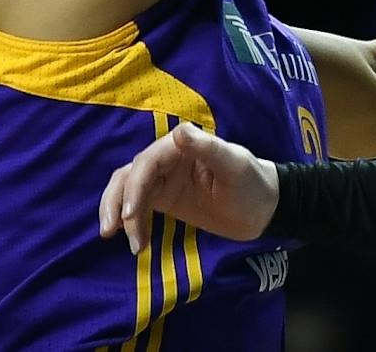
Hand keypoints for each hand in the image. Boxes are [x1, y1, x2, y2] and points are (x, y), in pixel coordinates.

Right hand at [97, 122, 277, 255]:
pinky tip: (137, 243)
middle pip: (130, 175)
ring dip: (117, 211)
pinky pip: (139, 206)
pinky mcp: (166, 198)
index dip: (134, 188)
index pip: (147, 162)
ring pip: (128, 189)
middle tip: (112, 231)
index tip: (129, 217)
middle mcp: (169, 158)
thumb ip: (208, 149)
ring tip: (119, 240)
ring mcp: (165, 179)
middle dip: (117, 202)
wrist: (263, 209)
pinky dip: (132, 223)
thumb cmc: (253, 184)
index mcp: (183, 145)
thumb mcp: (234, 167)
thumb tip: (180, 132)